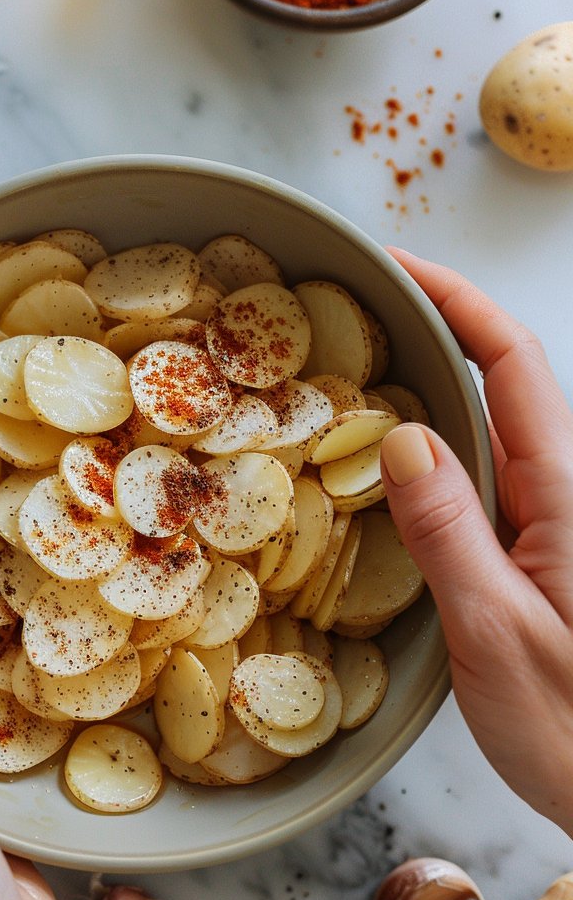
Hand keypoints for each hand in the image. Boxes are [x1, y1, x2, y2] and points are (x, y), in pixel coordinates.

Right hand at [380, 250, 572, 836]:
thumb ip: (450, 532)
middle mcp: (562, 497)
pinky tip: (387, 466)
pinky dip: (432, 450)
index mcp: (564, 495)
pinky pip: (483, 481)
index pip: (511, 363)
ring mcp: (551, 527)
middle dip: (433, 327)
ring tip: (350, 374)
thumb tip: (403, 436)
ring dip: (429, 386)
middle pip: (502, 380)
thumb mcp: (497, 634)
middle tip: (348, 316)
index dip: (456, 299)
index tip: (390, 265)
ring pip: (490, 429)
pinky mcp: (537, 559)